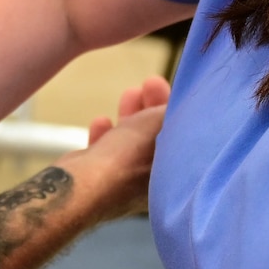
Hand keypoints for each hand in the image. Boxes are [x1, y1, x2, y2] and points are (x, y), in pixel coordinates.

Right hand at [56, 76, 170, 221]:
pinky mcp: (99, 182)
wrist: (84, 186)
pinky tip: (100, 120)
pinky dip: (106, 135)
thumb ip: (173, 110)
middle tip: (151, 83)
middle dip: (154, 107)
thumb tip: (184, 100)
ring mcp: (125, 185)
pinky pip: (106, 154)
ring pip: (132, 143)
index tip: (171, 87)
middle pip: (157, 138)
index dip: (177, 108)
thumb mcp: (162, 124)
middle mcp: (154, 185)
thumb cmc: (130, 158)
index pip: (183, 138)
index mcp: (176, 177)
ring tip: (130, 92)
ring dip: (131, 115)